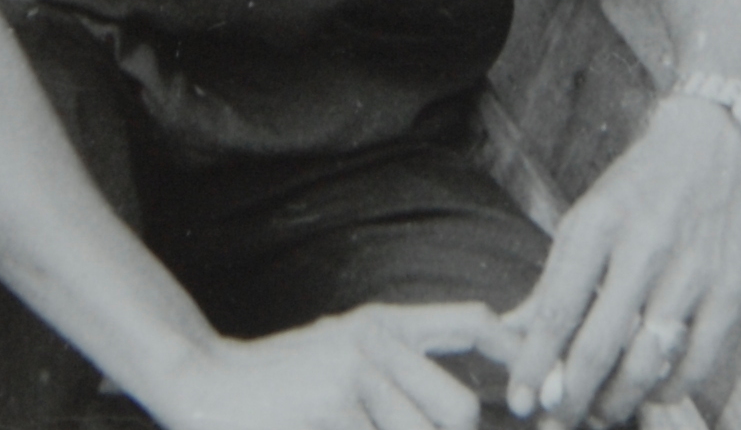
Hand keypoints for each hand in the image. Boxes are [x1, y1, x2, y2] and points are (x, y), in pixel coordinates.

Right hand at [143, 303, 512, 429]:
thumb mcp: (345, 350)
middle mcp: (376, 342)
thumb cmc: (282, 382)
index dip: (516, 354)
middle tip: (392, 428)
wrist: (205, 383)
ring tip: (352, 425)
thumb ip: (401, 364)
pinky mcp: (335, 410)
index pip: (471, 323)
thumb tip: (465, 407)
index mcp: (384, 323)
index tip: (535, 399)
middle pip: (460, 410)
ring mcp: (354, 377)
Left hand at [502, 95, 740, 426]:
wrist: (712, 148)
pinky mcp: (732, 290)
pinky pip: (697, 363)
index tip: (519, 400)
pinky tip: (649, 391)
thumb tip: (510, 338)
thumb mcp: (584, 221)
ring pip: (647, 362)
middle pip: (600, 344)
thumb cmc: (636, 192)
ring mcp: (693, 270)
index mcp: (598, 224)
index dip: (535, 365)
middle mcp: (646, 246)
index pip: (558, 311)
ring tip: (600, 409)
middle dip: (572, 395)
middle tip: (558, 417)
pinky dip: (668, 391)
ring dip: (617, 400)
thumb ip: (551, 284)